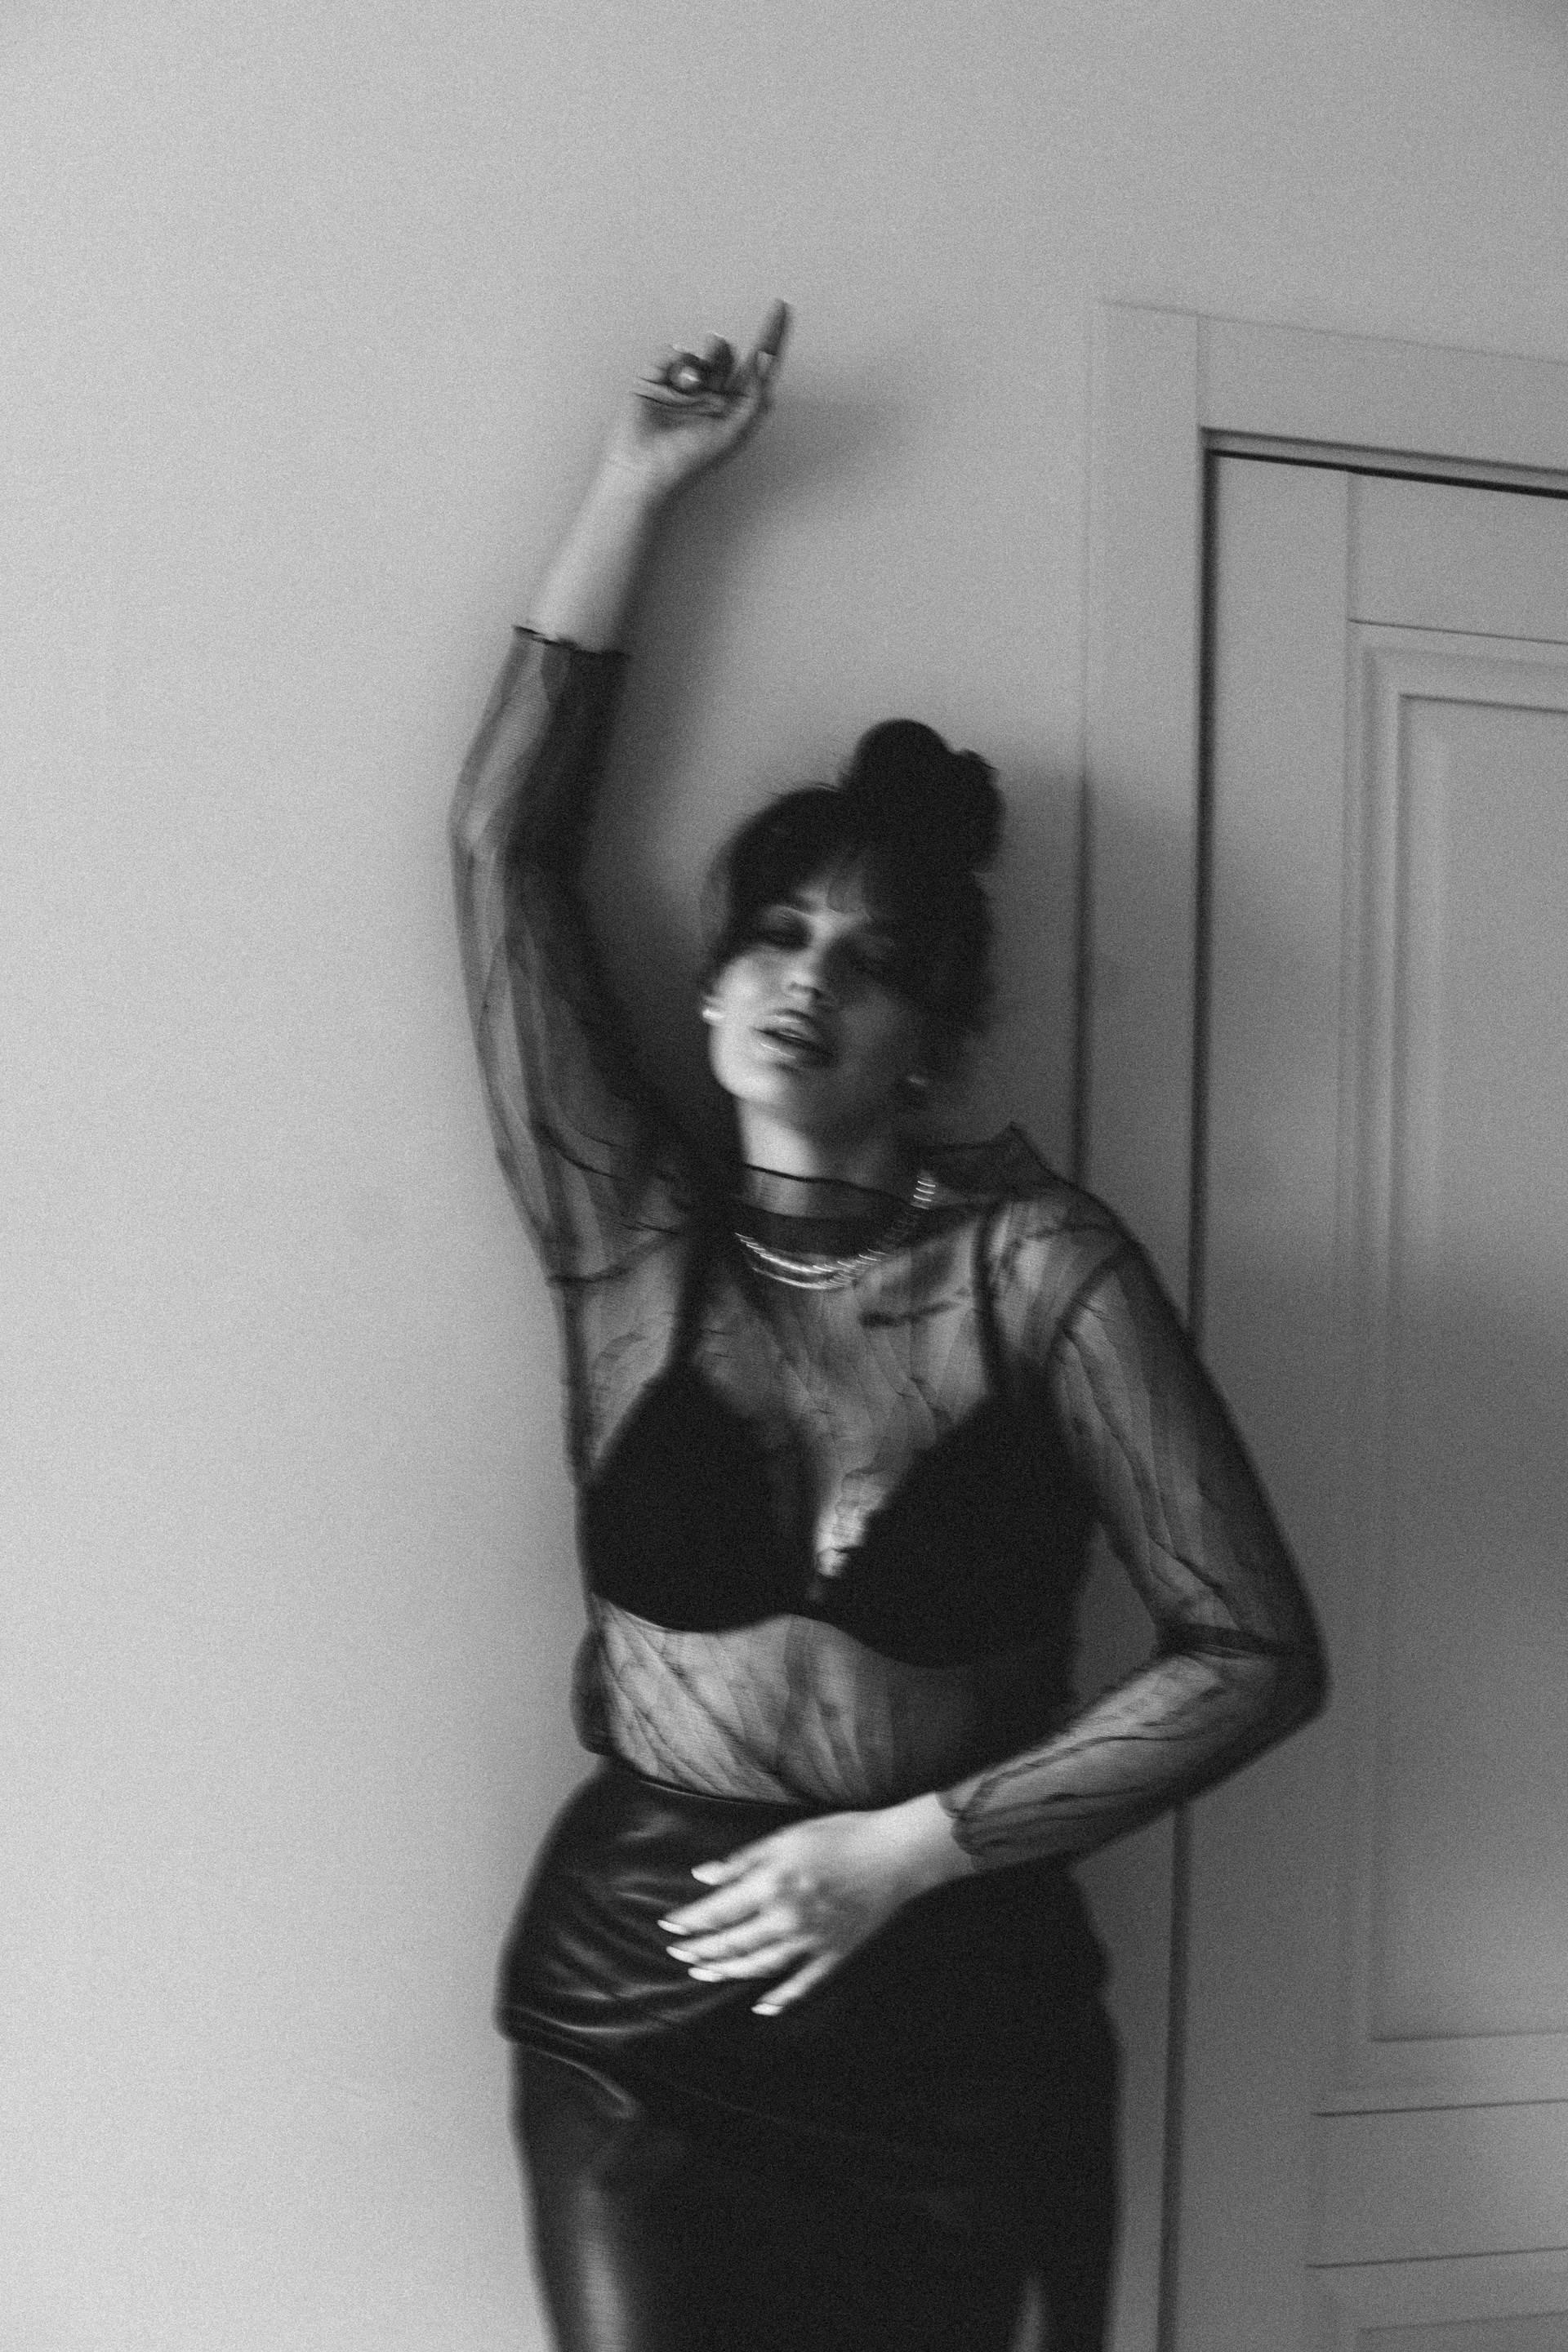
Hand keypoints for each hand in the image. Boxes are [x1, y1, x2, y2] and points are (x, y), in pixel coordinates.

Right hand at [599, 299, 789, 506]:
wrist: (643, 471)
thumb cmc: (689, 462)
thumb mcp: (733, 433)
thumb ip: (754, 398)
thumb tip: (765, 360)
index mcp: (732, 406)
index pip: (757, 365)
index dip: (771, 337)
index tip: (782, 306)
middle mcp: (709, 393)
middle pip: (724, 354)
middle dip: (720, 352)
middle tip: (711, 359)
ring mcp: (681, 385)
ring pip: (697, 352)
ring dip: (695, 363)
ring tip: (687, 384)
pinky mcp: (654, 379)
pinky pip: (668, 353)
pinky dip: (670, 359)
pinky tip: (668, 377)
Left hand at [658, 1792, 970, 2016]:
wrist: (895, 1854)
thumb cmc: (840, 1835)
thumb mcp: (786, 1837)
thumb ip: (742, 1861)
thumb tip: (702, 1876)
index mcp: (772, 1885)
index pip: (719, 1910)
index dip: (691, 1921)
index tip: (669, 1928)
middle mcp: (787, 1919)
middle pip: (733, 1943)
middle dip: (702, 1950)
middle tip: (679, 1955)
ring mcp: (812, 1941)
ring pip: (760, 1966)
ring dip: (728, 1973)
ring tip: (704, 1974)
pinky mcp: (834, 1954)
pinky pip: (803, 1984)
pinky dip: (781, 1998)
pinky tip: (761, 2007)